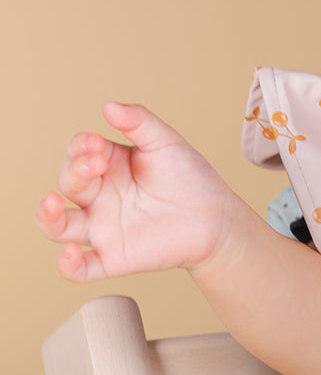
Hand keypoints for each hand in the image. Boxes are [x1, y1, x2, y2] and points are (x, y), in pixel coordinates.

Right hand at [36, 102, 238, 282]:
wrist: (218, 218)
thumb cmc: (190, 178)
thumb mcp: (166, 143)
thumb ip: (139, 122)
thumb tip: (108, 105)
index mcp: (108, 166)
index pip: (77, 153)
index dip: (79, 147)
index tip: (96, 143)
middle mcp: (99, 197)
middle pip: (68, 183)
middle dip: (75, 171)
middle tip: (96, 162)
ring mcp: (103, 228)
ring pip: (58, 226)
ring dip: (48, 216)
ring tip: (52, 203)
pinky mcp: (114, 257)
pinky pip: (80, 268)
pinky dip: (68, 265)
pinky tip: (71, 253)